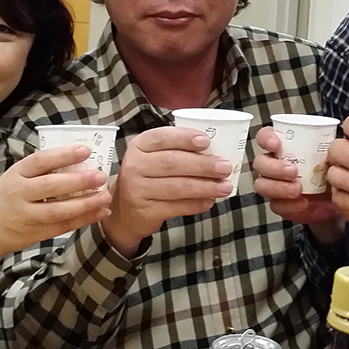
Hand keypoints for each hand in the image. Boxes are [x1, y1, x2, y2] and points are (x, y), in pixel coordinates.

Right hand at [0, 145, 111, 258]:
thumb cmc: (5, 197)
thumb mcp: (15, 177)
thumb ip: (40, 170)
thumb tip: (79, 158)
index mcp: (15, 175)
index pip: (40, 161)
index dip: (63, 155)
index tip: (86, 150)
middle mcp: (19, 194)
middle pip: (51, 186)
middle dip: (78, 181)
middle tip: (101, 176)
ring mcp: (26, 216)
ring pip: (58, 211)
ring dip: (85, 204)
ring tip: (106, 196)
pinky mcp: (35, 233)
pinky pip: (63, 227)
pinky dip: (83, 220)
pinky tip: (100, 212)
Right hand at [102, 127, 232, 257]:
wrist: (124, 209)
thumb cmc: (148, 176)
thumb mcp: (154, 157)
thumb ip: (177, 150)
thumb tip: (215, 152)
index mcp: (139, 145)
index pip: (162, 137)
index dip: (184, 138)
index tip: (206, 141)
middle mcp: (134, 166)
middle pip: (172, 162)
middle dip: (202, 165)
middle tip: (224, 167)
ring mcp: (137, 190)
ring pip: (176, 187)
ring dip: (205, 187)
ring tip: (224, 187)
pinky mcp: (144, 211)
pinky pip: (175, 207)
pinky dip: (195, 204)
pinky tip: (209, 201)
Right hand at [252, 126, 339, 227]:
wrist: (345, 197)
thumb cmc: (339, 166)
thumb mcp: (347, 149)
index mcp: (287, 145)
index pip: (266, 136)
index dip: (266, 138)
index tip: (277, 144)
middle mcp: (276, 163)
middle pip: (260, 163)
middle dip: (273, 167)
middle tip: (293, 171)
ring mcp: (277, 185)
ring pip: (262, 185)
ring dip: (278, 187)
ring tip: (298, 189)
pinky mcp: (284, 204)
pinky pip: (277, 205)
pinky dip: (289, 205)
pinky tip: (303, 202)